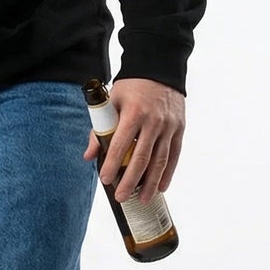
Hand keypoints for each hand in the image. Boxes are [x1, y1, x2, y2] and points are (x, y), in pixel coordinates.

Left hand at [81, 78, 186, 202]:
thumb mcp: (111, 101)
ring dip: (151, 183)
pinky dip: (168, 173)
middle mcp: (154, 121)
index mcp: (134, 113)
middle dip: (131, 180)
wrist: (160, 70)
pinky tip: (161, 187)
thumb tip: (89, 155)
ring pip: (160, 160)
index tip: (106, 179)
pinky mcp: (179, 129)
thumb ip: (100, 128)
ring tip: (142, 199)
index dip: (113, 164)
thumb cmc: (132, 86)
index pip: (121, 144)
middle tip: (121, 197)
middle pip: (141, 157)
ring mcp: (169, 126)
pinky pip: (174, 155)